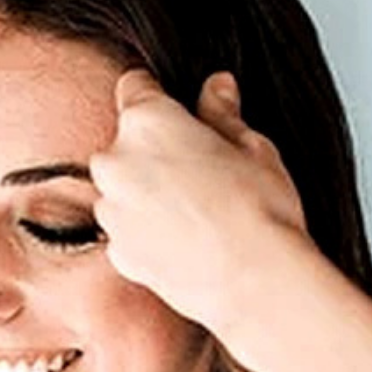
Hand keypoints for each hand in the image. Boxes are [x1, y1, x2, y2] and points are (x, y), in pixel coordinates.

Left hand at [90, 70, 310, 338]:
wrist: (256, 284)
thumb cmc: (261, 211)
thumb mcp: (253, 147)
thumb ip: (222, 113)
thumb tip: (216, 87)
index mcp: (147, 122)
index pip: (134, 86)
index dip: (157, 96)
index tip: (177, 112)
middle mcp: (115, 162)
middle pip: (125, 143)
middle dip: (154, 151)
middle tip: (201, 171)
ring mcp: (111, 210)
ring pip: (123, 189)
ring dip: (147, 193)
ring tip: (197, 212)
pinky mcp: (116, 251)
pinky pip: (127, 229)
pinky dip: (147, 232)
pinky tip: (187, 242)